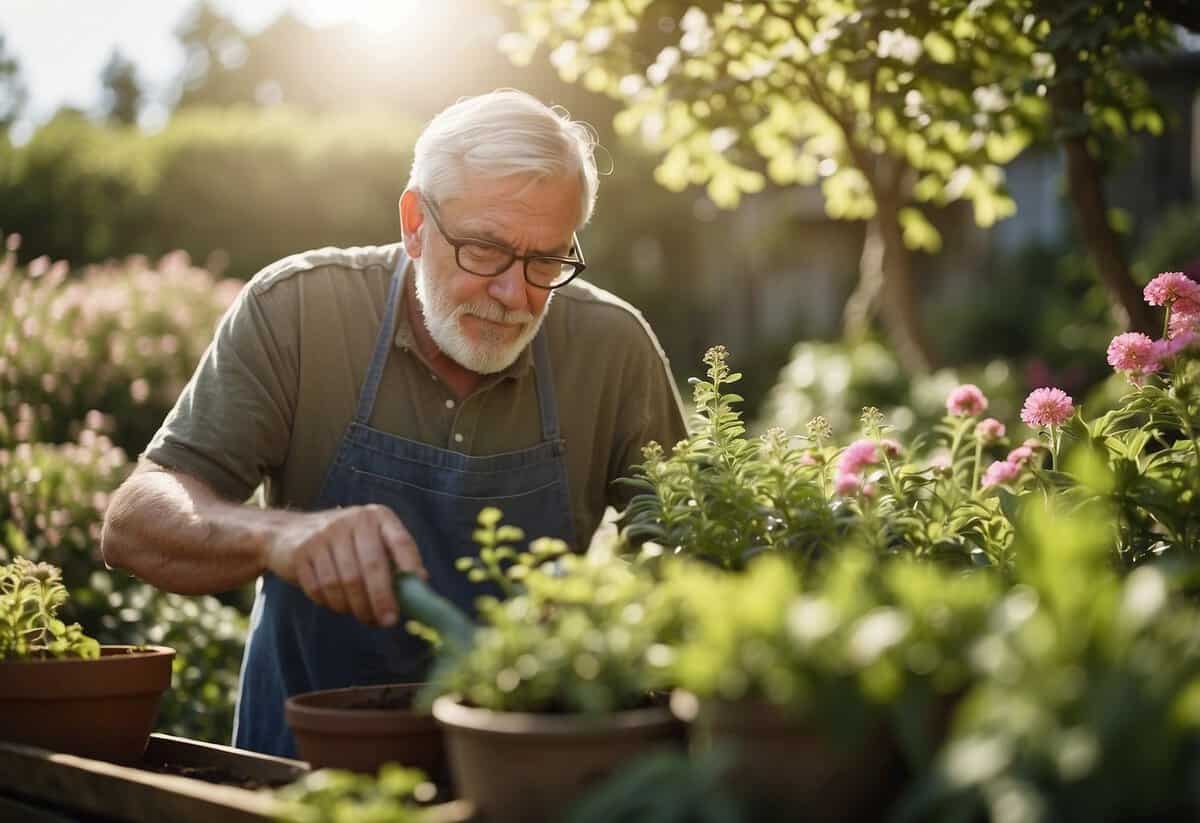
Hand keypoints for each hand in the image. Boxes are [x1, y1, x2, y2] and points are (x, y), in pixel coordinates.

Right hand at [264, 504, 426, 626]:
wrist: (289, 532)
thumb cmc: (343, 543)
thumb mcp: (371, 540)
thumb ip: (394, 559)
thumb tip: (421, 585)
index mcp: (377, 516)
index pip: (401, 542)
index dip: (411, 569)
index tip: (417, 597)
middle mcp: (352, 520)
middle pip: (372, 566)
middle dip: (381, 599)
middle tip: (388, 621)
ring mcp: (324, 534)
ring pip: (345, 581)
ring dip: (356, 606)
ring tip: (363, 616)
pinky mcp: (302, 552)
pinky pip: (321, 587)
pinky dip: (332, 603)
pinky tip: (340, 606)